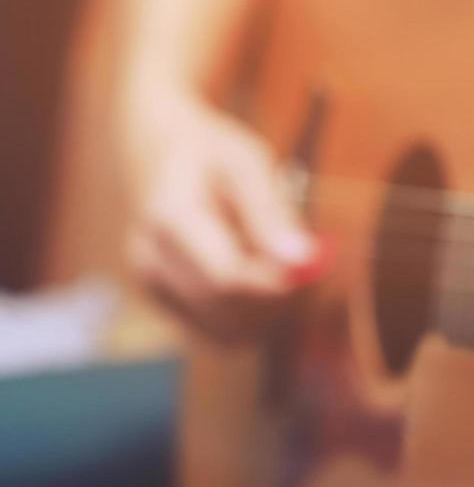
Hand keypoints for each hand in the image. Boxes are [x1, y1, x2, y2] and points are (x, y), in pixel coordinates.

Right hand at [124, 93, 319, 340]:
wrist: (157, 151)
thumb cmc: (211, 153)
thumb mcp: (246, 162)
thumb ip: (272, 212)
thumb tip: (302, 259)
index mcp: (169, 218)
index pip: (227, 277)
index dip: (278, 282)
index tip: (311, 264)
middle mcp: (150, 259)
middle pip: (229, 308)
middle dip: (278, 295)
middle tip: (305, 262)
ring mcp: (151, 285)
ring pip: (227, 330)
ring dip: (268, 312)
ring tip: (280, 266)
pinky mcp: (162, 303)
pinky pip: (219, 335)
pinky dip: (249, 321)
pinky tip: (260, 284)